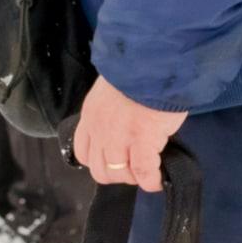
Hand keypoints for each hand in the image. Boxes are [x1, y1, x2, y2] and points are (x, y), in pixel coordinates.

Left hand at [70, 77, 186, 193]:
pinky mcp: (142, 140)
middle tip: (134, 168)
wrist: (154, 61)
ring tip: (148, 171)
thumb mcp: (113, 90)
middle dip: (117, 174)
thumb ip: (112, 110)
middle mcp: (99, 129)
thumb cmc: (140, 71)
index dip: (100, 162)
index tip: (116, 161)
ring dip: (134, 177)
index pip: (83, 152)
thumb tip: (126, 124)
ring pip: (119, 173)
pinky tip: (158, 180)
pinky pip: (143, 171)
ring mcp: (118, 137)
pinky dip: (150, 181)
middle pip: (99, 169)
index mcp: (90, 116)